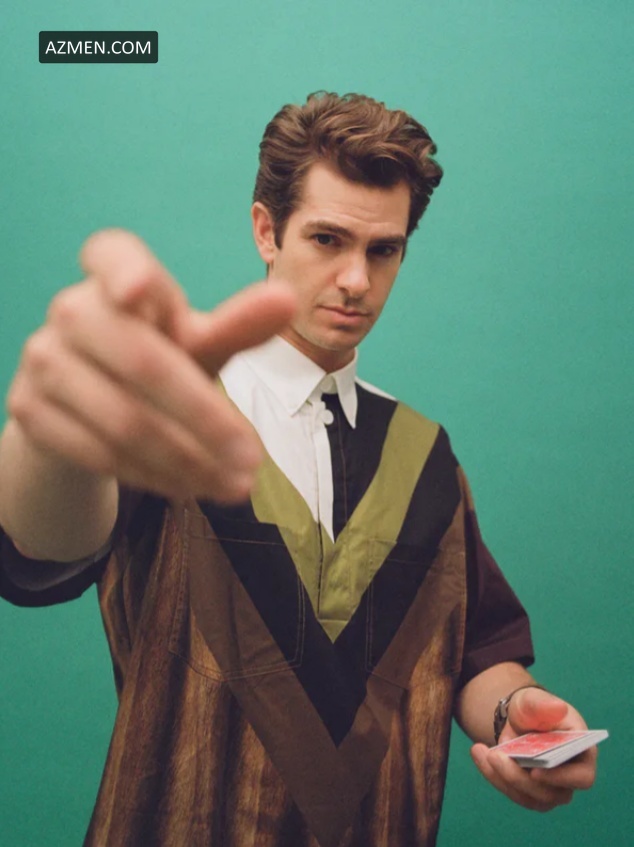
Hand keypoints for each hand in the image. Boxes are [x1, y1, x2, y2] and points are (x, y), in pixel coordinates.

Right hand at [7, 229, 296, 502]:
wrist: (88, 410)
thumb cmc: (157, 360)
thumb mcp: (198, 343)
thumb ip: (238, 326)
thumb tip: (288, 299)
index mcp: (114, 277)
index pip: (111, 255)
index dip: (124, 270)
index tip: (140, 290)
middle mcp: (72, 310)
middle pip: (142, 362)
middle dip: (206, 418)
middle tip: (253, 460)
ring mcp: (43, 359)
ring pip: (124, 419)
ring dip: (188, 461)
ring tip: (234, 486)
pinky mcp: (28, 409)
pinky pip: (98, 451)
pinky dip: (153, 477)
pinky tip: (188, 488)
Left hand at [470, 687, 596, 810]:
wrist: (518, 719)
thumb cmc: (533, 709)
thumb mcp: (533, 700)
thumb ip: (544, 704)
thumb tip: (558, 708)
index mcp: (582, 753)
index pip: (583, 777)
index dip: (562, 779)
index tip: (535, 771)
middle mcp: (570, 777)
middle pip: (550, 793)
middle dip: (519, 778)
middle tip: (495, 755)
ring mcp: (550, 789)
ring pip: (528, 797)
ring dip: (502, 777)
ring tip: (482, 751)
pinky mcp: (530, 792)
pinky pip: (512, 792)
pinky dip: (493, 775)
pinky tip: (479, 753)